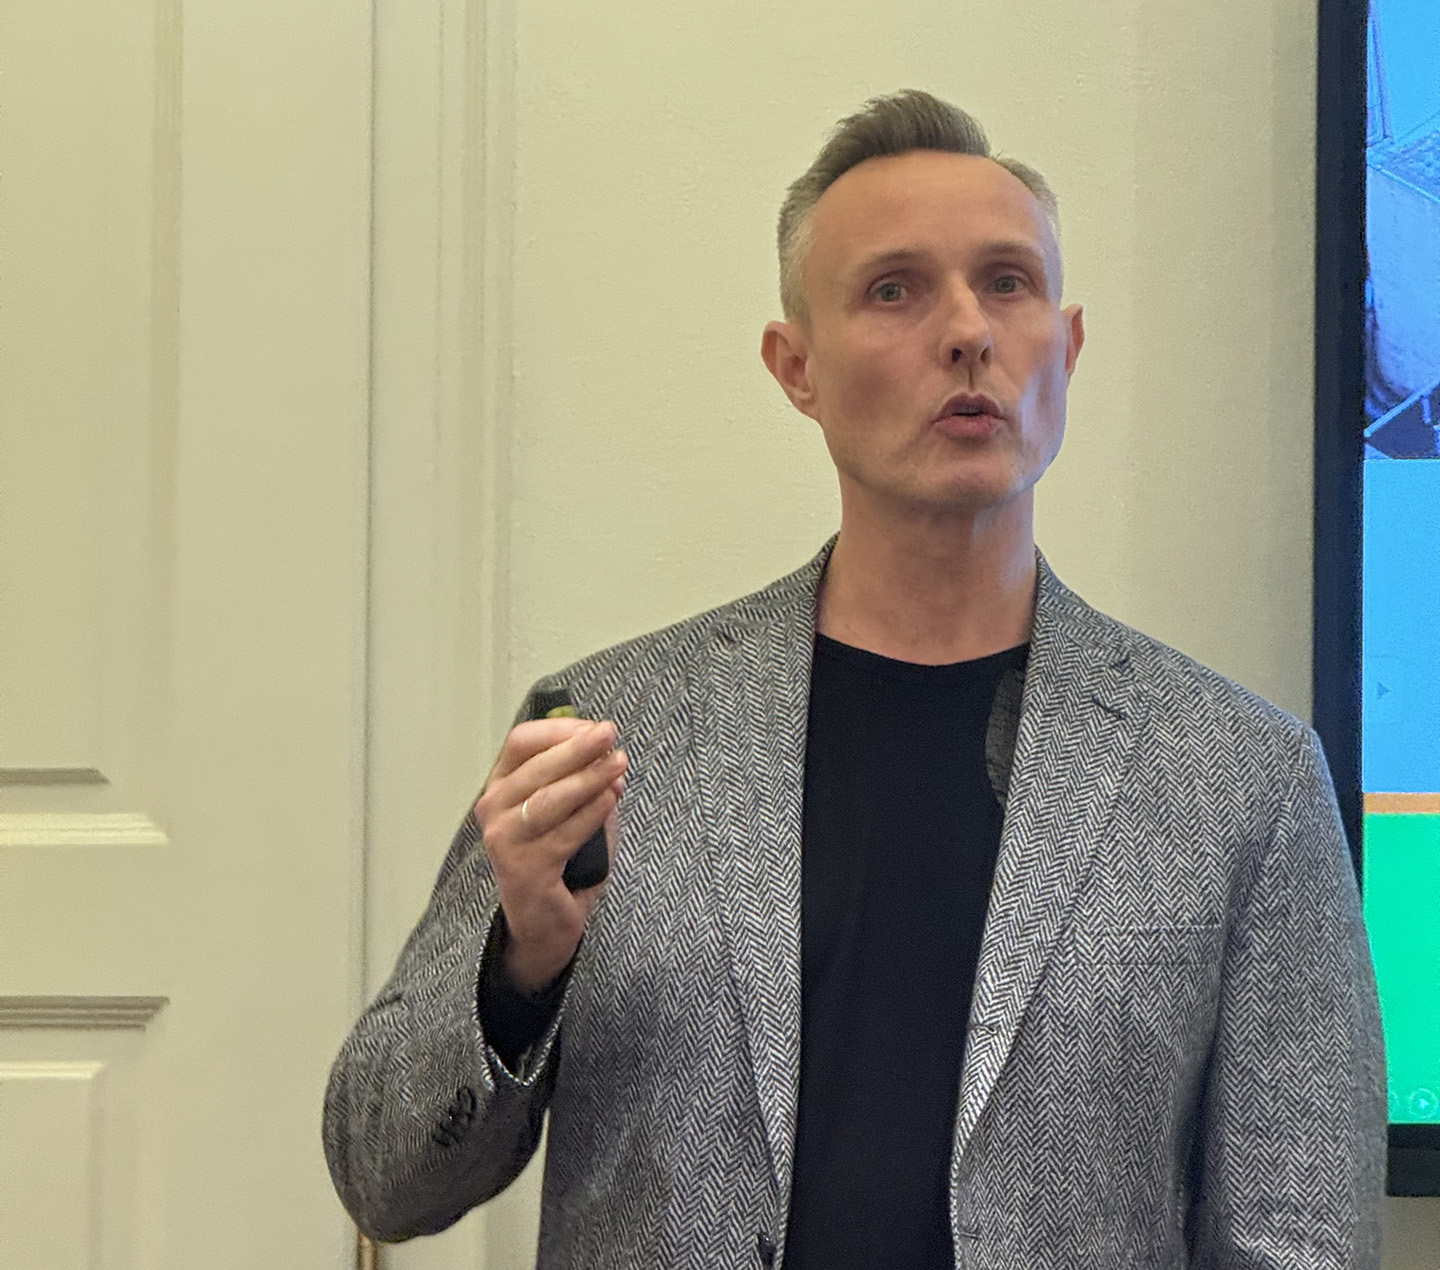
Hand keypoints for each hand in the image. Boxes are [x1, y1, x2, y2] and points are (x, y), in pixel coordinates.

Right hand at [475, 717, 627, 992]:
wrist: (542, 921)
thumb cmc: (557, 857)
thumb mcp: (564, 809)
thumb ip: (578, 778)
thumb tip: (606, 750)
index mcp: (500, 787)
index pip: (521, 742)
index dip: (560, 730)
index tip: (594, 727)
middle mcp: (492, 811)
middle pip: (537, 767)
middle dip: (578, 748)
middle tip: (610, 734)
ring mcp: (504, 841)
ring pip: (551, 798)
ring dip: (590, 777)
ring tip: (619, 764)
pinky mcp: (524, 869)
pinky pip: (565, 833)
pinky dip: (592, 812)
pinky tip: (612, 797)